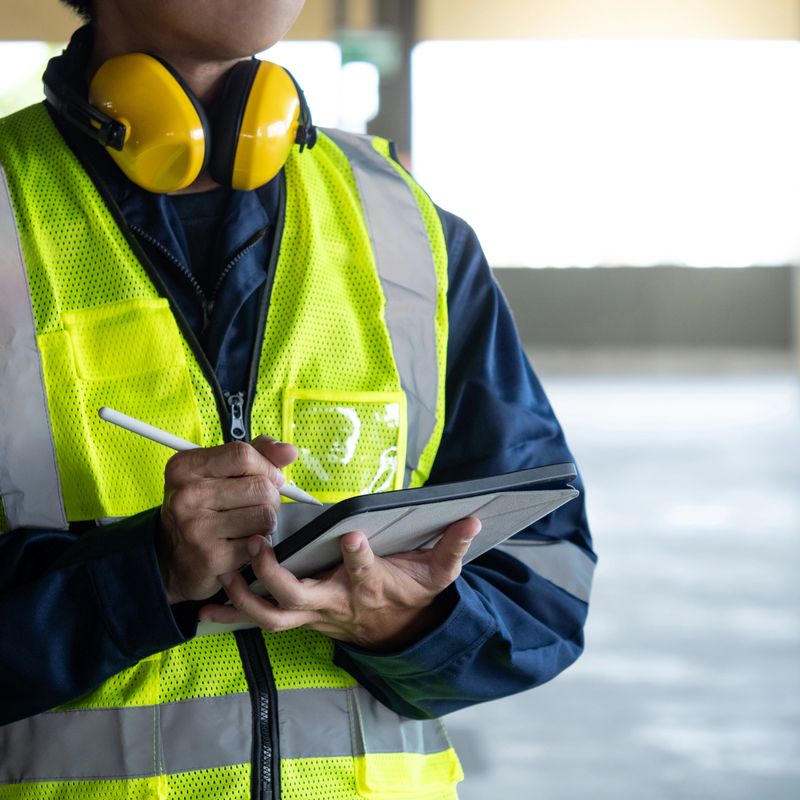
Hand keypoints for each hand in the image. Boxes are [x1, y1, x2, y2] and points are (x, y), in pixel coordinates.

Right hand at [157, 436, 296, 604]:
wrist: (172, 558)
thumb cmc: (202, 509)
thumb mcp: (218, 472)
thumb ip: (256, 454)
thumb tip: (289, 451)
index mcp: (186, 467)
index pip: (243, 454)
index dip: (266, 466)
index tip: (269, 477)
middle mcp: (186, 495)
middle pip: (260, 486)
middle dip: (270, 497)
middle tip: (256, 506)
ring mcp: (196, 527)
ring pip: (265, 515)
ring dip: (266, 522)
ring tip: (248, 524)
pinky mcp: (211, 557)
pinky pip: (259, 543)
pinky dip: (258, 544)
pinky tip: (240, 543)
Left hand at [198, 516, 481, 649]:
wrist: (395, 631)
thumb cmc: (411, 595)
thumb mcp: (438, 573)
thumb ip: (452, 547)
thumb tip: (472, 519)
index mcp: (370, 586)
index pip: (365, 573)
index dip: (358, 558)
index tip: (352, 535)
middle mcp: (335, 603)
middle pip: (300, 599)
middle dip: (276, 576)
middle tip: (260, 546)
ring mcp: (313, 613)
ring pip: (273, 616)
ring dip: (245, 598)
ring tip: (225, 572)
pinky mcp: (298, 616)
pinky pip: (260, 620)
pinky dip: (232, 614)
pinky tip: (205, 605)